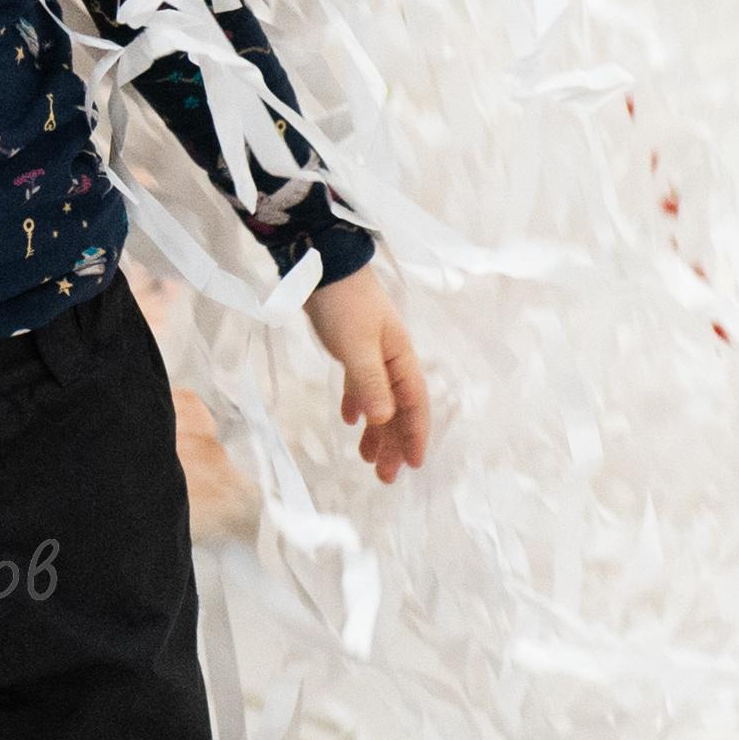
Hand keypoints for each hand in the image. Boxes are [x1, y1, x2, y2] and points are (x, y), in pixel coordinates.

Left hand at [304, 261, 429, 484]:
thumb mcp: (358, 345)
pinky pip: (361, 383)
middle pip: (398, 408)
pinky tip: (348, 419)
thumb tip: (385, 421)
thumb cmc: (344, 304)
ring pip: (380, 399)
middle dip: (394, 443)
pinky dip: (358, 403)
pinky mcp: (352, 346)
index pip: (414, 404)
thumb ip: (371, 382)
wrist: (323, 263)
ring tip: (365, 458)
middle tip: (384, 476)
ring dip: (376, 429)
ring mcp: (372, 352)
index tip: (413, 465)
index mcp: (401, 357)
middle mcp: (392, 358)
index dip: (415, 435)